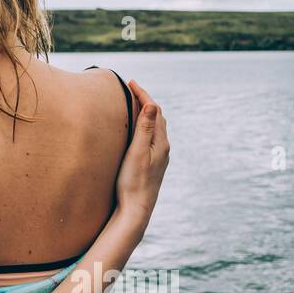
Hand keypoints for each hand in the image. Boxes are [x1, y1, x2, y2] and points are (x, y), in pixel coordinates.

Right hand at [115, 80, 168, 223]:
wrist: (136, 210)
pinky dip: (145, 127)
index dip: (143, 94)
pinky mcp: (153, 165)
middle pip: (158, 117)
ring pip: (156, 128)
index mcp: (161, 143)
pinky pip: (152, 138)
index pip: (155, 110)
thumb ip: (145, 128)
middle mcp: (163, 149)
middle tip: (131, 89)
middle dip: (146, 101)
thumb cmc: (133, 182)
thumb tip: (153, 104)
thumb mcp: (137, 152)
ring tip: (134, 105)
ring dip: (147, 114)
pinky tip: (138, 132)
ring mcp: (159, 158)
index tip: (130, 82)